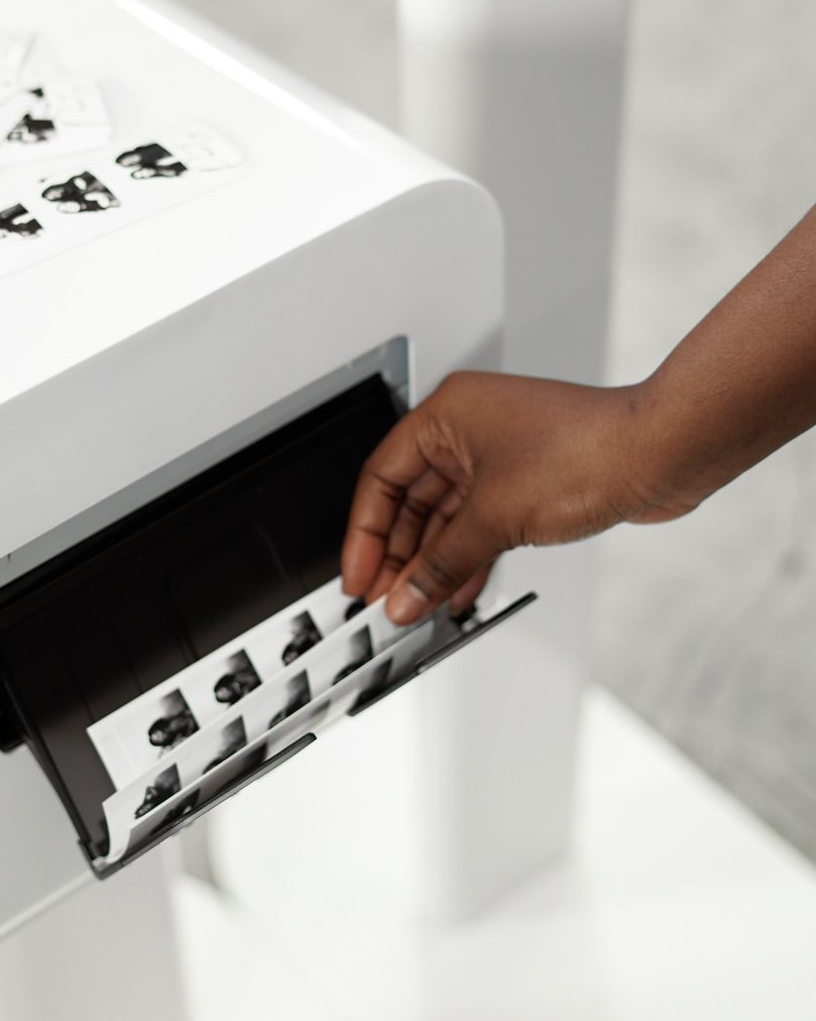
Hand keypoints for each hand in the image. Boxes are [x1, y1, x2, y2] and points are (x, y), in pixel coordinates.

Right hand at [341, 370, 689, 625]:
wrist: (659, 453)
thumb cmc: (589, 449)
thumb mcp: (496, 516)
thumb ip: (442, 563)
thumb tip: (405, 597)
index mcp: (446, 414)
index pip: (381, 477)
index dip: (366, 533)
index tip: (359, 577)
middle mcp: (468, 430)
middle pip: (412, 500)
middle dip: (399, 556)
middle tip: (386, 600)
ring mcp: (499, 455)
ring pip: (447, 517)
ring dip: (433, 563)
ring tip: (419, 606)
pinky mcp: (527, 481)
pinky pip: (480, 524)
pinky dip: (467, 557)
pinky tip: (458, 592)